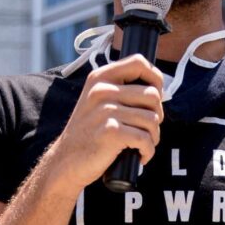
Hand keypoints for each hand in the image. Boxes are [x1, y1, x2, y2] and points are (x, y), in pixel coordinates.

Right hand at [45, 56, 164, 194]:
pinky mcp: (110, 132)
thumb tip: (158, 90)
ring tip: (142, 144)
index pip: (139, 63)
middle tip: (147, 129)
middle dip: (157, 115)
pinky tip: (141, 155)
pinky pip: (145, 139)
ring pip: (152, 119)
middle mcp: (102, 90)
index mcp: (100, 78)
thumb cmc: (88, 132)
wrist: (66, 160)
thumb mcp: (97, 101)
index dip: (156, 79)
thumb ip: (121, 90)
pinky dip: (148, 151)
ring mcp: (105, 110)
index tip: (156, 97)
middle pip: (152, 95)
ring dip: (153, 136)